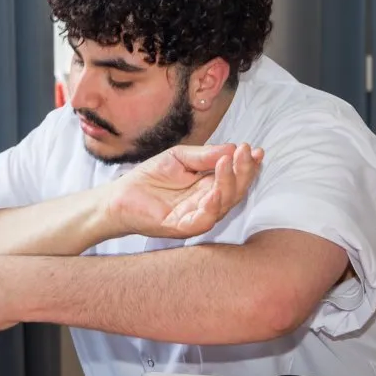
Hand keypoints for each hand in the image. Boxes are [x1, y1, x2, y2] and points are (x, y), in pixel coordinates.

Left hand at [108, 142, 263, 238]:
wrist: (120, 196)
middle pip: (235, 191)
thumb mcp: (180, 158)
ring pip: (223, 204)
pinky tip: (215, 190)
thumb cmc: (151, 178)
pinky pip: (204, 220)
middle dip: (243, 171)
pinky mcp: (182, 227)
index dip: (247, 165)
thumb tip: (231, 148)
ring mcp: (196, 217)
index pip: (235, 177)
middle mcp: (208, 203)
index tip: (255, 150)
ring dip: (230, 183)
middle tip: (245, 152)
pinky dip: (212, 205)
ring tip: (228, 162)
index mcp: (209, 187)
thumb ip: (204, 155)